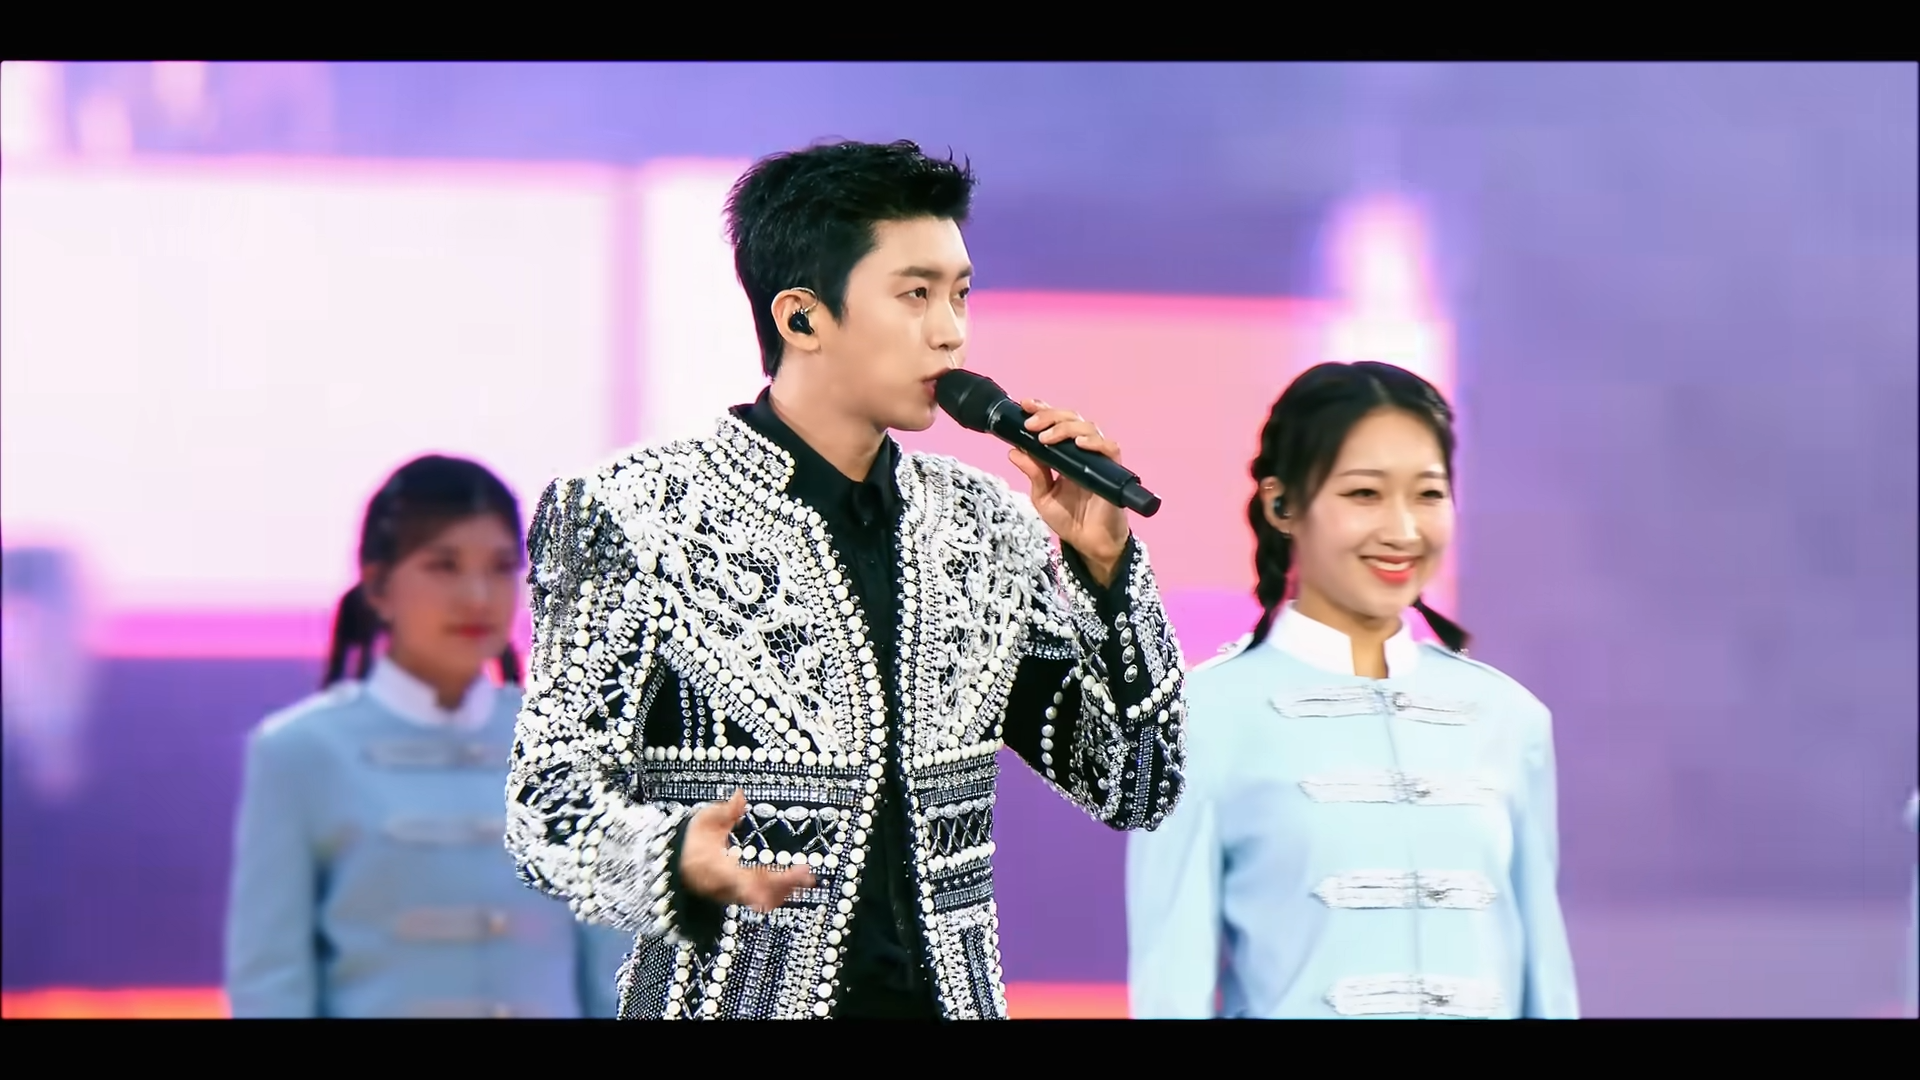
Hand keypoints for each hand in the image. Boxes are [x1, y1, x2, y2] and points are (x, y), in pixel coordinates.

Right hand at [678, 790, 815, 912]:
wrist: (677, 863)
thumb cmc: (690, 842)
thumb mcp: (704, 821)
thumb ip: (723, 811)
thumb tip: (739, 795)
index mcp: (716, 868)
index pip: (740, 880)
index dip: (758, 886)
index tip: (775, 887)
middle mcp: (726, 887)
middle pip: (758, 891)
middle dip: (783, 884)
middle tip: (806, 874)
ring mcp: (734, 894)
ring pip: (763, 897)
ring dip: (786, 890)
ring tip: (807, 879)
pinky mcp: (740, 895)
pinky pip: (763, 897)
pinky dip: (780, 892)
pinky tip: (796, 886)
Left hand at [1007, 399, 1131, 581]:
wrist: (1089, 544)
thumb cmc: (1069, 520)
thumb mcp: (1043, 496)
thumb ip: (1032, 473)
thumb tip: (1013, 451)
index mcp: (1065, 453)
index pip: (1055, 423)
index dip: (1043, 410)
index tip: (1025, 405)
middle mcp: (1083, 451)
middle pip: (1071, 418)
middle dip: (1049, 416)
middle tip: (1031, 425)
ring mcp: (1099, 459)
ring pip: (1089, 427)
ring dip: (1065, 427)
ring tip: (1046, 438)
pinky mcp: (1113, 471)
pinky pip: (1110, 448)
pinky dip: (1095, 442)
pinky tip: (1079, 444)